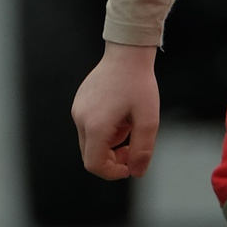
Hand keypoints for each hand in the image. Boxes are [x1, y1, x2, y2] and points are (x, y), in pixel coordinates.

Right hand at [72, 43, 160, 178]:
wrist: (127, 53)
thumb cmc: (139, 84)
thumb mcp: (149, 120)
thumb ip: (143, 150)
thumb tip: (136, 172)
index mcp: (96, 126)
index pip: (95, 164)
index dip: (112, 172)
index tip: (130, 167)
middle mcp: (81, 119)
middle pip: (91, 155)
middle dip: (112, 158)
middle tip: (133, 148)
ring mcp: (77, 110)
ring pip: (91, 142)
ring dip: (110, 142)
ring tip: (128, 124)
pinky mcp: (79, 103)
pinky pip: (89, 127)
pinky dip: (105, 130)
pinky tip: (120, 114)